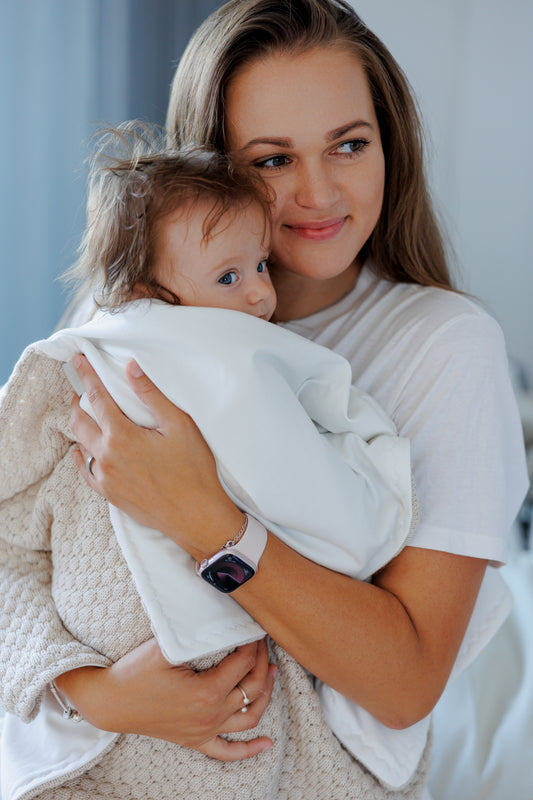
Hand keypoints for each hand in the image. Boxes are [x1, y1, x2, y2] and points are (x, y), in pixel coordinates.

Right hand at [55, 638, 275, 760]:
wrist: (109, 702)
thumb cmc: (135, 672)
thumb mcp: (166, 646)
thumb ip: (195, 634)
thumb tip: (219, 617)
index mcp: (207, 692)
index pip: (244, 662)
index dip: (253, 643)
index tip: (255, 628)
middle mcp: (211, 715)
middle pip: (253, 687)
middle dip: (262, 662)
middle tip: (262, 644)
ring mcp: (204, 731)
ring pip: (250, 717)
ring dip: (265, 695)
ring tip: (271, 674)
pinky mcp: (195, 740)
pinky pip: (228, 752)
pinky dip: (250, 749)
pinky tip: (267, 743)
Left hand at [69, 354, 242, 558]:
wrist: (196, 516)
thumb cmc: (194, 470)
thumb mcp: (180, 425)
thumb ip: (152, 395)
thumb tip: (131, 368)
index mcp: (122, 436)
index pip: (97, 397)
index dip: (87, 376)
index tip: (78, 360)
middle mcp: (107, 457)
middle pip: (80, 422)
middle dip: (78, 402)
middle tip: (81, 389)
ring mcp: (106, 479)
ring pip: (81, 446)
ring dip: (80, 427)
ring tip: (84, 415)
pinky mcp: (110, 495)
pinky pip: (86, 472)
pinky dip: (80, 458)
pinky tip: (80, 452)